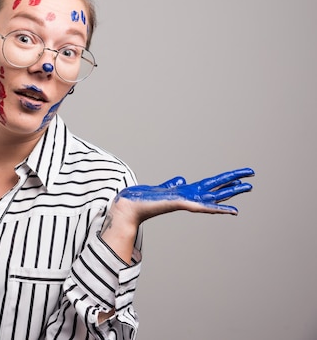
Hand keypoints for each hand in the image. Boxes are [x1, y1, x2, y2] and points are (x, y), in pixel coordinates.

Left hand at [114, 167, 254, 223]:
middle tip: (253, 182)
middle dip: (235, 186)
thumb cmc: (147, 198)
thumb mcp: (166, 187)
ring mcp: (187, 201)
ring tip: (247, 188)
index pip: (213, 184)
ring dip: (231, 193)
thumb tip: (181, 179)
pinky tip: (227, 208)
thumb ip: (174, 184)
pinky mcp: (180, 203)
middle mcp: (191, 197)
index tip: (243, 176)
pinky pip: (202, 206)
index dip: (228, 179)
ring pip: (215, 197)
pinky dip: (215, 207)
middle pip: (218, 190)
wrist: (132, 205)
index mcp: (189, 192)